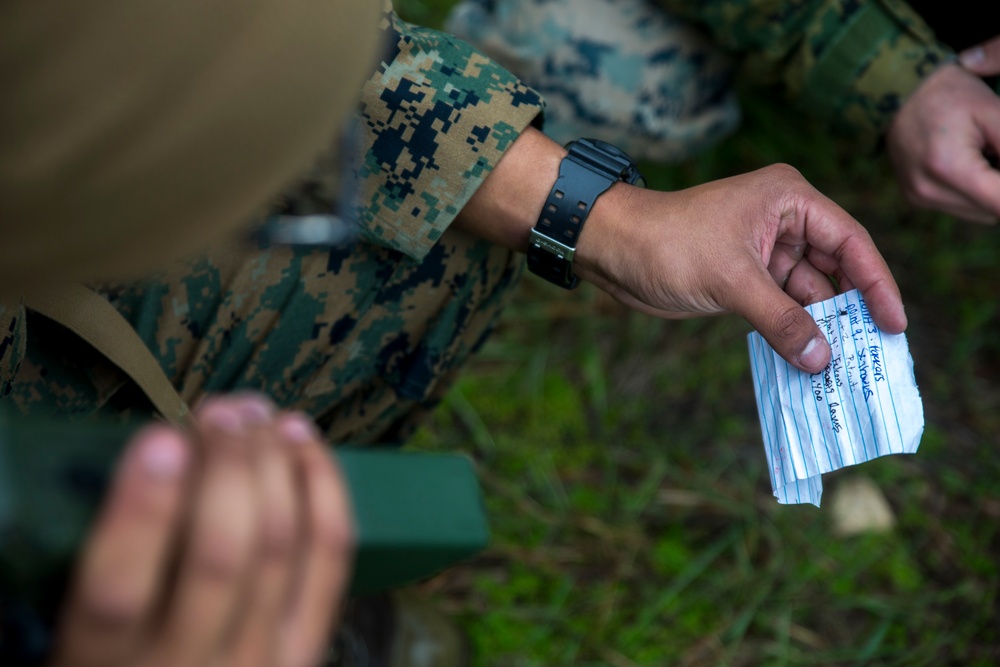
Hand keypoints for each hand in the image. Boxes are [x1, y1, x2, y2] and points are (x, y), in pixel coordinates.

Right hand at [49, 395, 353, 666]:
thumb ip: (108, 558)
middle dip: (229, 465)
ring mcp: (260, 659)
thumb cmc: (121, 660)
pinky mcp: (307, 648)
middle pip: (222, 551)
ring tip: (258, 414)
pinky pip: (329, 557)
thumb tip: (161, 453)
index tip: (161, 439)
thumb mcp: (78, 633)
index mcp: (104, 662)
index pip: (119, 589)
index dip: (145, 508)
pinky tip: (302, 442)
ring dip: (275, 463)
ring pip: (281, 545)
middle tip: (222, 411)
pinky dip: (322, 489)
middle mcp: (189, 664)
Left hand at [574, 164, 906, 372]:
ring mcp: (765, 252)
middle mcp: (785, 222)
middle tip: (876, 354)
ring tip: (846, 368)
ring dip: (822, 328)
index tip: (896, 323)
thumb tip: (822, 357)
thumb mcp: (732, 281)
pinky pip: (782, 307)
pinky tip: (810, 360)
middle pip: (835, 270)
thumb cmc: (669, 244)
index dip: (877, 283)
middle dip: (852, 310)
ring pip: (808, 293)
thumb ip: (781, 319)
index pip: (849, 242)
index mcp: (790, 200)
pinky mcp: (746, 278)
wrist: (613, 249)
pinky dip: (794, 331)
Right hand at [887, 57, 999, 223]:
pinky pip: (959, 207)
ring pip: (978, 214)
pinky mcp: (914, 198)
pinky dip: (972, 192)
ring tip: (984, 157)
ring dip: (990, 192)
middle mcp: (928, 190)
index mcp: (948, 167)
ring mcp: (918, 197)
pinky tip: (968, 163)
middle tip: (996, 152)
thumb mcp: (994, 113)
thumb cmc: (952, 95)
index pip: (999, 203)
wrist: (900, 91)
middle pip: (992, 212)